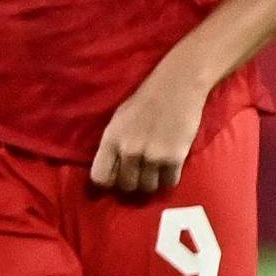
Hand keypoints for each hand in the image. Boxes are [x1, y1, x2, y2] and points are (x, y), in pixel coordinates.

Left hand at [90, 64, 209, 194]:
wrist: (176, 88)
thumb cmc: (144, 101)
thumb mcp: (117, 121)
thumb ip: (112, 146)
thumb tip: (110, 170)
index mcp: (111, 139)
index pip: (100, 177)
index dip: (107, 182)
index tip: (114, 179)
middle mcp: (129, 150)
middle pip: (126, 186)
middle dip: (131, 183)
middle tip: (138, 174)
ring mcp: (152, 156)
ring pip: (148, 188)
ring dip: (150, 183)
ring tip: (153, 171)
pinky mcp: (174, 158)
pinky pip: (168, 183)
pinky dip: (168, 180)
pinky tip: (167, 169)